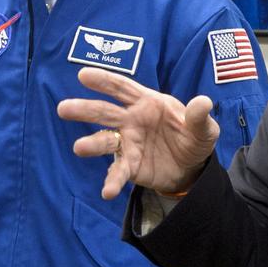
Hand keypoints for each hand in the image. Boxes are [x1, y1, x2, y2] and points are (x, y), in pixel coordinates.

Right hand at [57, 67, 220, 200]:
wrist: (192, 166)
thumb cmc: (193, 137)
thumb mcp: (204, 128)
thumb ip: (199, 117)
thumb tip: (203, 102)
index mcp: (147, 102)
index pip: (123, 88)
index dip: (104, 81)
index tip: (83, 75)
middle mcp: (131, 119)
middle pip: (105, 112)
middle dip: (85, 110)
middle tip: (63, 108)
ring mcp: (127, 142)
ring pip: (105, 140)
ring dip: (91, 144)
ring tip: (79, 148)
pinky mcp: (130, 164)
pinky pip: (118, 171)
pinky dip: (113, 181)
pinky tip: (107, 192)